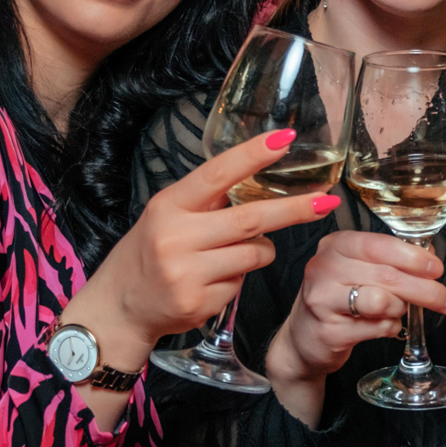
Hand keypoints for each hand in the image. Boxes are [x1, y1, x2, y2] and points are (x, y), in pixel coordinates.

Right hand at [61, 129, 339, 389]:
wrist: (118, 307)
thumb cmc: (150, 253)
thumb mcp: (167, 215)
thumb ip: (207, 202)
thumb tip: (262, 184)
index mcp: (170, 205)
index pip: (217, 173)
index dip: (253, 154)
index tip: (285, 139)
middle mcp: (176, 236)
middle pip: (252, 219)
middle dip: (294, 209)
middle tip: (326, 201)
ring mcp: (187, 272)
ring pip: (255, 254)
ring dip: (259, 251)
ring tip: (229, 255)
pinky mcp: (199, 302)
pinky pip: (241, 284)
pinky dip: (236, 280)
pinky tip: (208, 283)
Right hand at [264, 231, 445, 425]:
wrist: (303, 340)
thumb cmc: (337, 299)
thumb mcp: (356, 270)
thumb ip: (387, 262)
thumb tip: (430, 261)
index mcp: (335, 245)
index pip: (380, 245)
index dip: (414, 257)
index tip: (437, 269)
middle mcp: (324, 268)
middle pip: (387, 275)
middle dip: (425, 289)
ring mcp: (322, 300)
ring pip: (382, 301)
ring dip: (400, 308)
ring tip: (398, 311)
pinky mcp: (329, 331)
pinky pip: (376, 327)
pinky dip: (389, 327)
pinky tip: (384, 326)